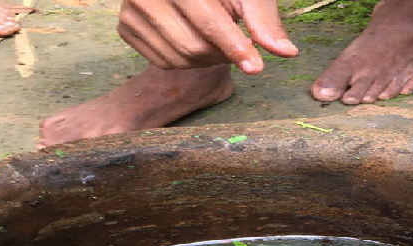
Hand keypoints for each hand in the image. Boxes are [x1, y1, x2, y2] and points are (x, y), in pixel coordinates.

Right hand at [118, 0, 297, 73]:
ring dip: (206, 60)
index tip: (256, 68)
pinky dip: (186, 60)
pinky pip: (162, 61)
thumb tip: (287, 52)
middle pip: (193, 46)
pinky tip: (197, 41)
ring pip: (177, 59)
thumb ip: (263, 20)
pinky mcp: (125, 27)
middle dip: (222, 54)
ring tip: (219, 41)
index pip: (208, 22)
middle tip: (238, 46)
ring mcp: (131, 10)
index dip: (234, 47)